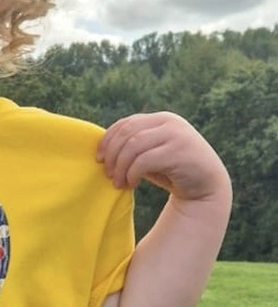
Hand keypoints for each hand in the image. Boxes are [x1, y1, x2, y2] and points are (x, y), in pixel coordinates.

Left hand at [97, 112, 229, 200]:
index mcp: (161, 119)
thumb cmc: (173, 172)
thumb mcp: (151, 154)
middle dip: (112, 154)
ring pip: (134, 145)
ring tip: (118, 182)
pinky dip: (133, 172)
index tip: (98, 158)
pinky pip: (145, 159)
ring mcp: (176, 135)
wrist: (207, 187)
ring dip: (121, 166)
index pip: (126, 123)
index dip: (108, 139)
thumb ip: (134, 147)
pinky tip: (132, 183)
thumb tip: (102, 149)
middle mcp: (169, 122)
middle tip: (107, 174)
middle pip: (127, 133)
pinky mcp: (179, 152)